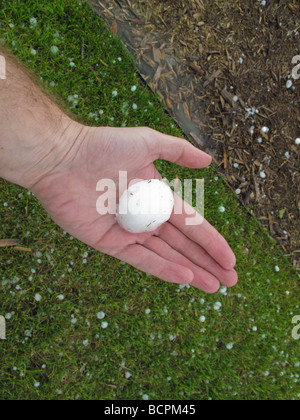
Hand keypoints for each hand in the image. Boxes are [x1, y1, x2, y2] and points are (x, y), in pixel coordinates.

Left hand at [32, 125, 237, 292]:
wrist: (62, 158)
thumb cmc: (103, 146)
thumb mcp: (148, 141)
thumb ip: (179, 152)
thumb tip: (209, 161)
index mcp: (157, 195)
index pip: (192, 223)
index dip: (212, 241)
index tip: (231, 258)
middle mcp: (146, 216)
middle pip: (183, 244)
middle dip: (207, 262)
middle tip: (230, 280)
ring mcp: (128, 231)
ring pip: (165, 256)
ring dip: (191, 271)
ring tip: (214, 286)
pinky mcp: (109, 243)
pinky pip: (140, 259)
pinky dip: (163, 269)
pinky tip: (185, 278)